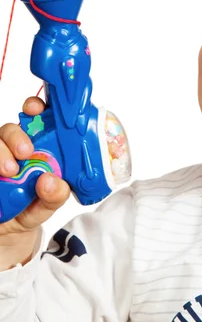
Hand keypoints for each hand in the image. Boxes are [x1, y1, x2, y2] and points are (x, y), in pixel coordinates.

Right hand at [0, 97, 69, 264]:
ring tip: (10, 171)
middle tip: (25, 152)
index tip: (37, 109)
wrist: (9, 234)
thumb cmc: (33, 207)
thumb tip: (52, 181)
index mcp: (36, 146)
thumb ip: (56, 195)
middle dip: (15, 135)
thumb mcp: (48, 204)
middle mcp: (12, 148)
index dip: (35, 107)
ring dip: (0, 152)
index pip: (35, 118)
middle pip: (8, 129)